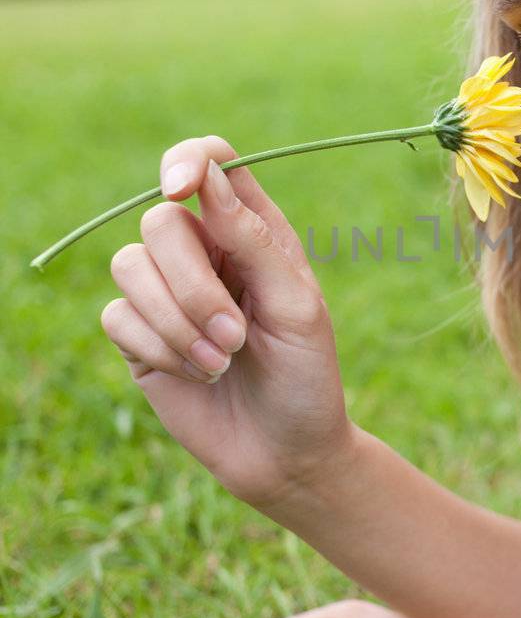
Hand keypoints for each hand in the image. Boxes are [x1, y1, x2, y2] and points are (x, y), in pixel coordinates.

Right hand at [100, 134, 353, 511]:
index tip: (180, 190)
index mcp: (253, 231)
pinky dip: (159, 349)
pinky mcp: (139, 337)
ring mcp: (167, 293)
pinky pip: (117, 316)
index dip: (187, 162)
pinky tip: (198, 376)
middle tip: (235, 337)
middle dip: (192, 285)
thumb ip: (254, 242)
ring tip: (222, 362)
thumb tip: (207, 180)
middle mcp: (206, 252)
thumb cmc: (307, 377)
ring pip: (128, 266)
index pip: (211, 163)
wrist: (287, 455)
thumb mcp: (297, 307)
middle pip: (159, 221)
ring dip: (177, 323)